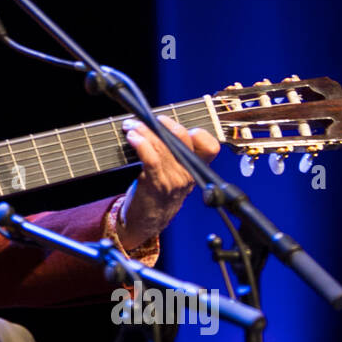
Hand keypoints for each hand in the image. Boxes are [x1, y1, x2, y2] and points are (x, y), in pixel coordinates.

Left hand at [118, 114, 219, 250]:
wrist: (147, 221)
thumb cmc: (158, 191)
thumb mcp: (175, 173)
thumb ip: (174, 153)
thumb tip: (158, 124)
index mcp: (196, 169)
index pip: (210, 146)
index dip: (198, 132)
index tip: (174, 125)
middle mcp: (188, 173)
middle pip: (184, 139)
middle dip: (163, 124)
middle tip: (145, 119)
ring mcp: (174, 180)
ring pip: (163, 145)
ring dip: (144, 131)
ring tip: (131, 126)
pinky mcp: (156, 184)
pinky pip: (151, 158)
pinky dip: (141, 144)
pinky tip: (132, 138)